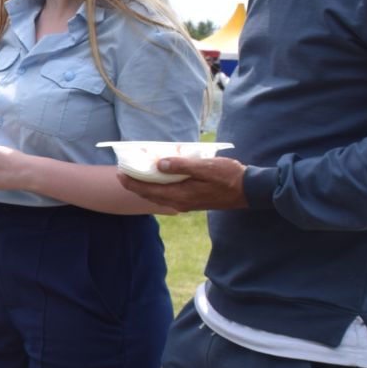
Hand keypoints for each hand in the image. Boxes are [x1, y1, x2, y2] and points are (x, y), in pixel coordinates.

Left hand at [121, 155, 249, 210]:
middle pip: (150, 195)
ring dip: (146, 186)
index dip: (131, 182)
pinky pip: (168, 195)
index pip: (148, 190)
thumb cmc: (228, 176)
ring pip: (158, 196)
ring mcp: (186, 203)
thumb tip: (159, 164)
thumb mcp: (205, 167)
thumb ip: (181, 166)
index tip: (119, 173)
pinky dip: (159, 187)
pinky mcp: (192, 201)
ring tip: (137, 174)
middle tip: (123, 172)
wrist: (247, 190)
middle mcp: (179, 202)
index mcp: (180, 195)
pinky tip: (159, 178)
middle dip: (135, 184)